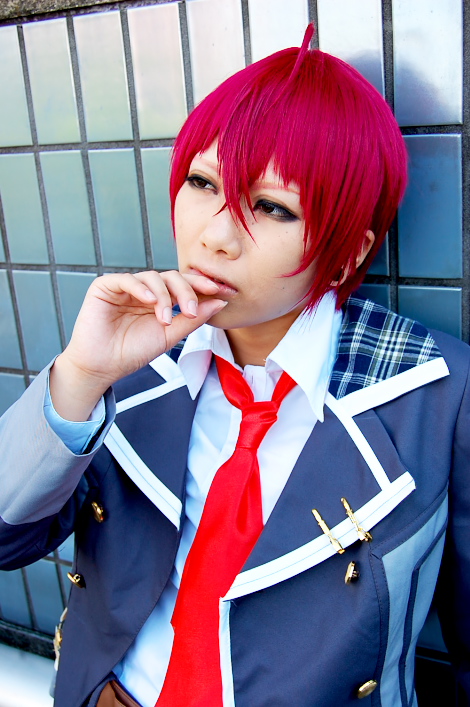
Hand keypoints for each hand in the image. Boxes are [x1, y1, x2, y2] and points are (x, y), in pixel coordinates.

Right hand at [50, 271, 226, 420]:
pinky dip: (141, 289)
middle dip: (187, 290)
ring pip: (153, 277)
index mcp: (159, 300)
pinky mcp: (105, 287)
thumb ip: (192, 319)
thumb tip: (219, 303)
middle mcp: (144, 290)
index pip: (184, 285)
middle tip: (191, 309)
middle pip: (172, 277)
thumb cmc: (132, 353)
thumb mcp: (169, 336)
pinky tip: (151, 302)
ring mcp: (125, 287)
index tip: (221, 292)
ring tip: (166, 319)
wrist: (102, 367)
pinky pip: (127, 279)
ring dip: (165, 296)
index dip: (202, 286)